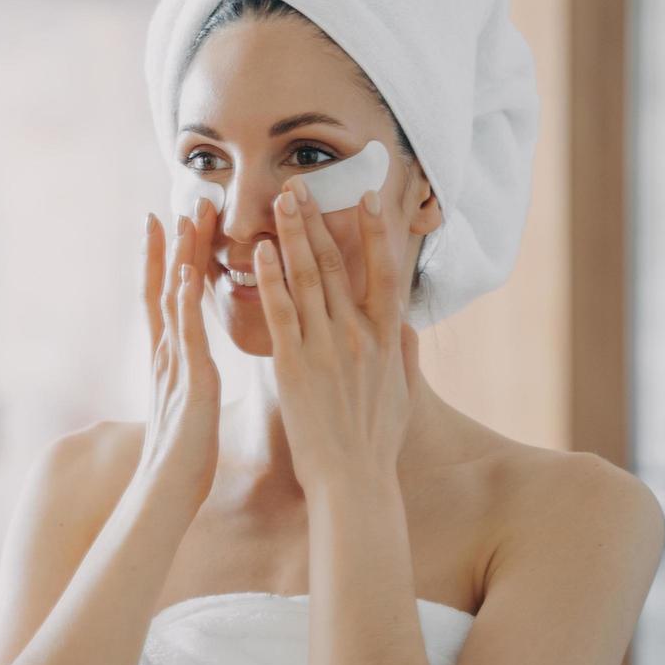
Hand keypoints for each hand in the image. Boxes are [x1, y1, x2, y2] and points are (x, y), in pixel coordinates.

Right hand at [137, 199, 221, 507]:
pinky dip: (185, 300)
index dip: (165, 258)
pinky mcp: (189, 381)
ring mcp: (175, 364)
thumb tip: (194, 366)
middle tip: (180, 201)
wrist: (167, 492)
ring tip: (182, 218)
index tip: (166, 220)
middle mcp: (167, 353)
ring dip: (178, 257)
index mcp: (172, 358)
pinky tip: (189, 272)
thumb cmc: (185, 457)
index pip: (166, 296)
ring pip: (173, 299)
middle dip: (172, 244)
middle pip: (166, 286)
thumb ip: (190, 379)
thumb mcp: (190, 405)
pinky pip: (186, 334)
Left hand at [251, 181, 419, 495]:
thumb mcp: (401, 394)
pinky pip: (280, 312)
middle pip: (338, 265)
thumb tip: (406, 326)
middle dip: (318, 220)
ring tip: (280, 199)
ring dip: (292, 235)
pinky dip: (270, 278)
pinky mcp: (295, 365)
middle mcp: (360, 335)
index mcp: (387, 338)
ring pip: (307, 279)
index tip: (367, 196)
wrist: (354, 480)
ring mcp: (327, 348)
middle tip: (301, 184)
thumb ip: (403, 355)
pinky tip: (259, 251)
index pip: (385, 271)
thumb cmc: (376, 442)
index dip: (376, 231)